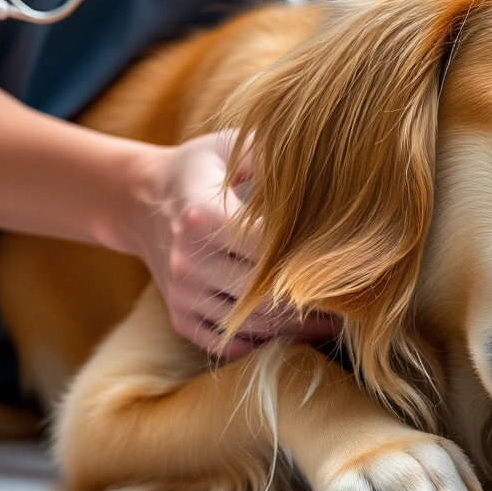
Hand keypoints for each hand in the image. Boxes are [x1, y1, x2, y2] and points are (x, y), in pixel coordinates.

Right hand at [137, 131, 338, 357]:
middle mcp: (188, 259)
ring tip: (332, 324)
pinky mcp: (179, 315)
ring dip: (294, 329)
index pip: (267, 249)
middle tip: (350, 304)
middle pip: (262, 293)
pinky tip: (292, 334)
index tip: (344, 264)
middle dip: (309, 303)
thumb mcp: (230, 147)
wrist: (141, 201)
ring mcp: (182, 292)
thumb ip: (271, 155)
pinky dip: (261, 343)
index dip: (307, 261)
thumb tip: (322, 169)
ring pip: (249, 323)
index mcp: (201, 216)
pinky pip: (226, 343)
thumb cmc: (201, 170)